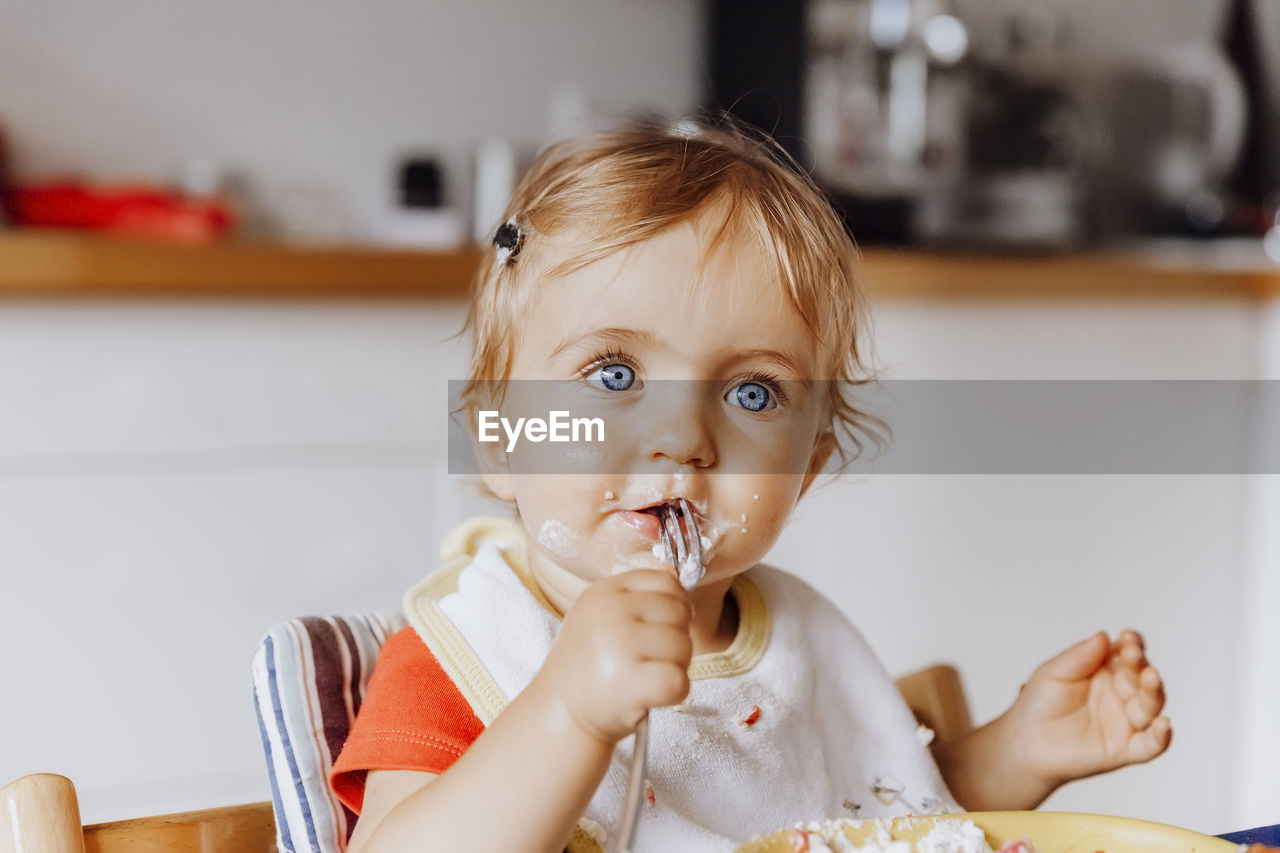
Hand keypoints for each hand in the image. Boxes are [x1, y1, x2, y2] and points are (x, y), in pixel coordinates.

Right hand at [539, 567, 692, 744]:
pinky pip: (679, 681)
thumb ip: (638, 594)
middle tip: (648, 659)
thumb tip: (673, 571)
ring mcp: (619, 646)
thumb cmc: (589, 665)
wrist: (560, 712)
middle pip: (680, 612)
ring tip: (644, 676)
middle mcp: (610, 612)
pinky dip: (674, 693)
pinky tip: (651, 695)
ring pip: (684, 646)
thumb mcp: (602, 616)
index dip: (673, 607)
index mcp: (605, 591)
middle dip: (675, 638)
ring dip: (675, 666)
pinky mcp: (630, 683)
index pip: (667, 582)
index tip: (655, 629)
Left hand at [1007, 629, 1171, 790]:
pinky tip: (1164, 724)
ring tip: (1150, 677)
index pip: (1128, 654)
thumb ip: (1079, 656)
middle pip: (1141, 677)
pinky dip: (1161, 737)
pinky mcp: (1124, 749)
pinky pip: (1150, 745)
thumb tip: (1103, 637)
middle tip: (1132, 655)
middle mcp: (1121, 694)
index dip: (1132, 645)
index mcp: (1106, 671)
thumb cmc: (1040, 703)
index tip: (1127, 637)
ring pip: (1150, 706)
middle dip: (1140, 665)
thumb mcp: (1054, 673)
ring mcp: (1125, 721)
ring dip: (1154, 691)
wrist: (1025, 741)